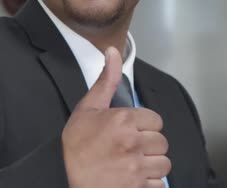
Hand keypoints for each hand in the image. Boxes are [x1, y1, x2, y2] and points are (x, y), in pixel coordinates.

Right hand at [62, 47, 170, 187]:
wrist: (62, 175)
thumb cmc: (75, 144)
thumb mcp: (88, 108)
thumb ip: (106, 80)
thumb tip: (113, 51)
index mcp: (123, 120)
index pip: (155, 120)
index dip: (144, 125)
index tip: (131, 130)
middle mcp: (133, 143)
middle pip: (161, 142)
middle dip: (149, 145)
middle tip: (130, 148)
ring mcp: (136, 168)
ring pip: (163, 163)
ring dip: (152, 164)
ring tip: (134, 163)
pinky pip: (159, 185)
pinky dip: (150, 183)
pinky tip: (134, 178)